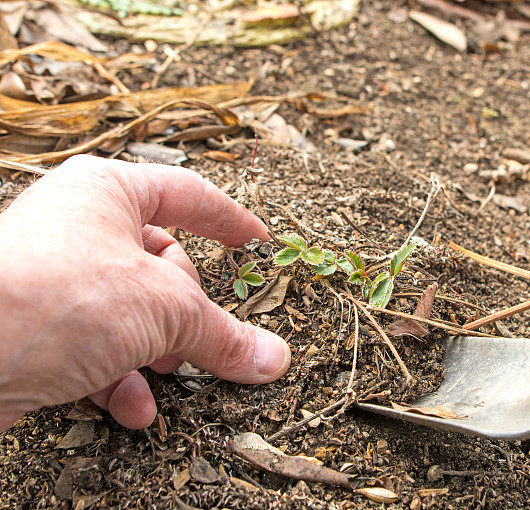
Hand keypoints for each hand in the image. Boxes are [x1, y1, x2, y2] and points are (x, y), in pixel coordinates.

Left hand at [0, 156, 290, 430]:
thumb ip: (222, 333)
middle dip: (185, 311)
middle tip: (201, 339)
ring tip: (164, 373)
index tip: (256, 242)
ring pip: (128, 311)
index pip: (186, 195)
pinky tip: (130, 406)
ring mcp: (51, 279)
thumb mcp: (162, 310)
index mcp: (106, 193)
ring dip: (155, 351)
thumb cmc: (54, 297)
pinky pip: (92, 346)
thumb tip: (273, 358)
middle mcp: (76, 228)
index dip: (229, 220)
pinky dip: (117, 377)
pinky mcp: (31, 327)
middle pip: (160, 264)